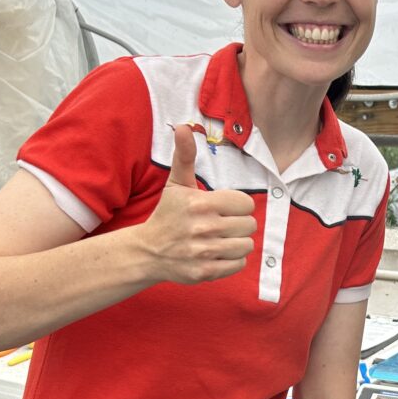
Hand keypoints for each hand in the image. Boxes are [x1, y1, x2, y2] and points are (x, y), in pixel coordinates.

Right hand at [140, 124, 256, 283]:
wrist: (147, 251)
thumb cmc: (168, 214)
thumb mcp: (176, 184)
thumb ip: (185, 156)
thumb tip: (183, 126)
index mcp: (200, 204)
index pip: (246, 204)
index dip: (237, 206)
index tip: (222, 208)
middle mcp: (203, 228)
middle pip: (249, 225)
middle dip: (238, 224)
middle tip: (220, 224)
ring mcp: (204, 252)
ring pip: (246, 245)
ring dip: (236, 242)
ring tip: (219, 239)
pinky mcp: (205, 272)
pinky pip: (239, 265)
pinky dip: (232, 260)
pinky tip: (216, 253)